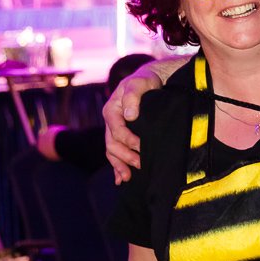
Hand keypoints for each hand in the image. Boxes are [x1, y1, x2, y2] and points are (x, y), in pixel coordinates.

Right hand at [104, 61, 171, 180]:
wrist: (149, 81)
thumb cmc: (144, 81)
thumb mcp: (139, 83)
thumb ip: (132, 96)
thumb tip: (129, 115)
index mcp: (111, 110)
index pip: (117, 130)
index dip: (129, 141)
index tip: (142, 147)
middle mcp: (110, 122)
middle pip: (112, 144)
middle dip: (125, 157)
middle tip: (141, 165)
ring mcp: (115, 130)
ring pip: (112, 151)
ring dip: (119, 165)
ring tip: (128, 177)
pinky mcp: (122, 136)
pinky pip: (116, 153)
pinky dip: (117, 166)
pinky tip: (121, 178)